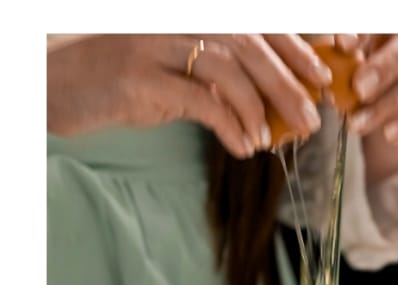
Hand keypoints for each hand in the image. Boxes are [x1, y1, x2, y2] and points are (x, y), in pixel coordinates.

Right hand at [47, 34, 331, 157]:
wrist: (61, 86)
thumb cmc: (132, 80)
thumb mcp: (185, 72)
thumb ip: (230, 78)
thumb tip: (290, 104)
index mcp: (196, 15)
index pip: (260, 24)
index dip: (298, 46)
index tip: (326, 75)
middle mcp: (179, 18)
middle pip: (250, 45)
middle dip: (288, 84)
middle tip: (313, 121)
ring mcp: (156, 43)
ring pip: (227, 68)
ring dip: (259, 109)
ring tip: (272, 140)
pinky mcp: (138, 75)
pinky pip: (198, 99)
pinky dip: (229, 125)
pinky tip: (244, 148)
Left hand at [341, 34, 397, 142]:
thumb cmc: (392, 64)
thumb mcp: (371, 52)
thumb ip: (356, 50)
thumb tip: (339, 47)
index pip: (392, 19)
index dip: (367, 30)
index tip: (344, 44)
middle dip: (385, 67)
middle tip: (359, 90)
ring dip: (393, 102)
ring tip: (362, 122)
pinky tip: (391, 133)